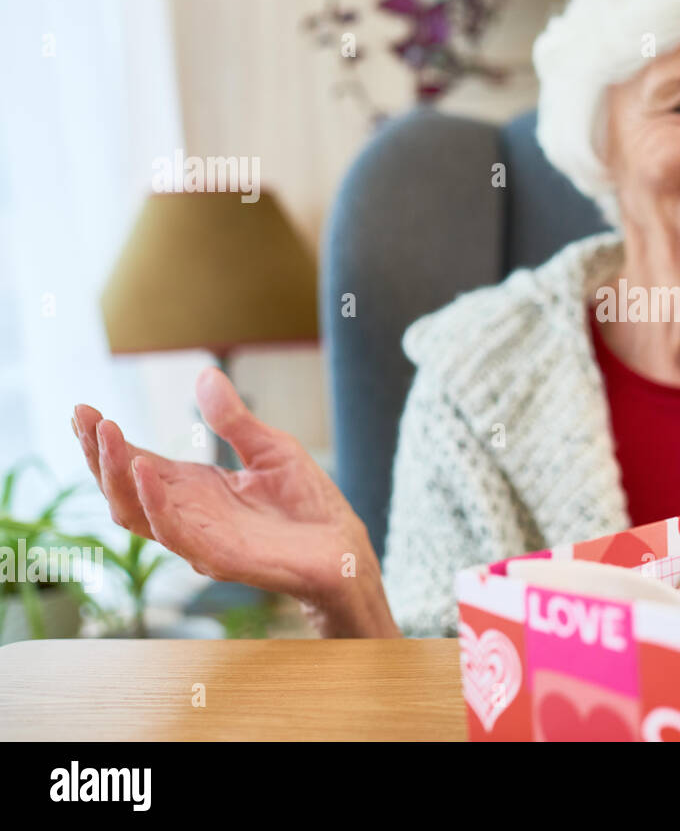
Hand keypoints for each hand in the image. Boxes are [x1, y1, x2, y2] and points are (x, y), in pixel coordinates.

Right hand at [71, 367, 398, 636]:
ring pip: (135, 512)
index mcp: (194, 489)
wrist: (344, 547)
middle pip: (123, 488)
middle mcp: (186, 514)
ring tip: (106, 434)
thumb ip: (235, 419)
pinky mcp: (217, 557)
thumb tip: (206, 374)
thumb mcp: (271, 448)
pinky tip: (145, 470)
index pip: (136, 463)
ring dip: (116, 474)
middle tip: (83, 417)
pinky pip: (173, 533)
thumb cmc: (307, 503)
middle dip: (97, 453)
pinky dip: (154, 502)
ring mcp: (196, 538)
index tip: (83, 410)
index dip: (106, 441)